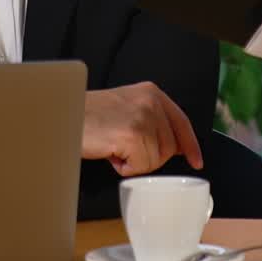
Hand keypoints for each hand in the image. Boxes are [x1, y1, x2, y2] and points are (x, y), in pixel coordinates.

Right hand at [82, 82, 203, 175]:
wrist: (66, 114)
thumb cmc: (89, 115)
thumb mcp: (127, 107)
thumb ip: (150, 120)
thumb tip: (171, 147)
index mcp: (151, 93)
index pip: (181, 121)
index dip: (190, 144)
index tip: (196, 160)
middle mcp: (151, 102)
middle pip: (169, 147)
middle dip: (148, 156)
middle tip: (122, 146)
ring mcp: (144, 118)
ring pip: (155, 160)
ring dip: (134, 162)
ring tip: (114, 146)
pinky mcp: (133, 135)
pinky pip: (140, 167)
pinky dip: (124, 167)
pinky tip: (111, 152)